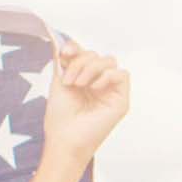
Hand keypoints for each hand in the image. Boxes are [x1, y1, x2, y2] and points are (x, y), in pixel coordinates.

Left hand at [42, 37, 129, 162]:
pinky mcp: (121, 100)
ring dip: (91, 68)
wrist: (64, 139)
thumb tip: (61, 42)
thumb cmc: (60, 117)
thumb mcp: (58, 83)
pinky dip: (106, 76)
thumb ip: (63, 62)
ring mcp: (110, 91)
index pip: (85, 54)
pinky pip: (122, 75)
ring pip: (109, 61)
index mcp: (83, 78)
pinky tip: (93, 87)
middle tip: (69, 80)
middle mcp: (98, 83)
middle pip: (96, 55)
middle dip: (80, 62)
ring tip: (78, 84)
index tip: (64, 52)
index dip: (76, 48)